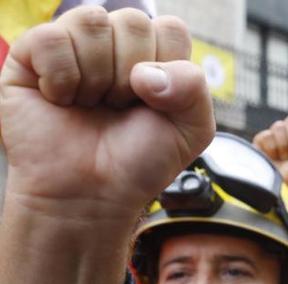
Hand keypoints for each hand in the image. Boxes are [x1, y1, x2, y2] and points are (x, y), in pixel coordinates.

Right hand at [0, 6, 213, 222]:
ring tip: (91, 104)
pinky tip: (62, 100)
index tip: (154, 102)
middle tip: (118, 108)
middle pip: (134, 22)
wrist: (91, 195)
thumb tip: (145, 72)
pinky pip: (51, 39)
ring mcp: (73, 45)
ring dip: (97, 77)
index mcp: (154, 54)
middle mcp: (114, 43)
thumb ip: (194, 88)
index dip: (166, 68)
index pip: (171, 28)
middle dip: (131, 76)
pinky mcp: (31, 55)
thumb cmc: (138, 162)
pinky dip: (61, 78)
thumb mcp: (191, 130)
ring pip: (92, 22)